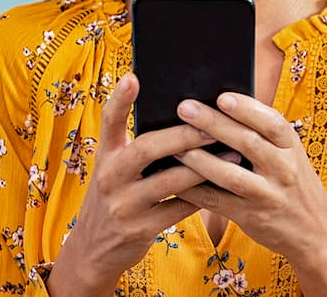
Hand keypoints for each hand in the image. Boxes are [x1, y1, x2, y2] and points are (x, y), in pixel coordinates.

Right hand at [47, 74, 218, 295]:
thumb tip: (182, 116)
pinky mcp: (139, 230)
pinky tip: (226, 184)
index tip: (133, 76)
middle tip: (213, 122)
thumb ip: (136, 147)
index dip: (120, 99)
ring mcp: (123, 206)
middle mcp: (109, 178)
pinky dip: (204, 195)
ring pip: (170, 180)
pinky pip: (180, 208)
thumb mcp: (115, 171)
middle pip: (147, 148)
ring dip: (205, 166)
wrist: (93, 251)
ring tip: (233, 152)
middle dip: (183, 135)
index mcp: (105, 157)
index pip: (109, 121)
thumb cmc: (116, 198)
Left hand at [173, 92, 326, 296]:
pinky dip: (193, 190)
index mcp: (292, 147)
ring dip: (199, 159)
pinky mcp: (251, 217)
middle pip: (247, 142)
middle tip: (185, 108)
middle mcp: (284, 169)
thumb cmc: (295, 185)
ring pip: (229, 174)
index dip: (247, 108)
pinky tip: (175, 179)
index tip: (222, 96)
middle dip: (213, 123)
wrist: (316, 231)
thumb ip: (265, 137)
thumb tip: (221, 111)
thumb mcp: (291, 156)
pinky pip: (217, 201)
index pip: (272, 122)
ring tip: (175, 146)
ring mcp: (268, 194)